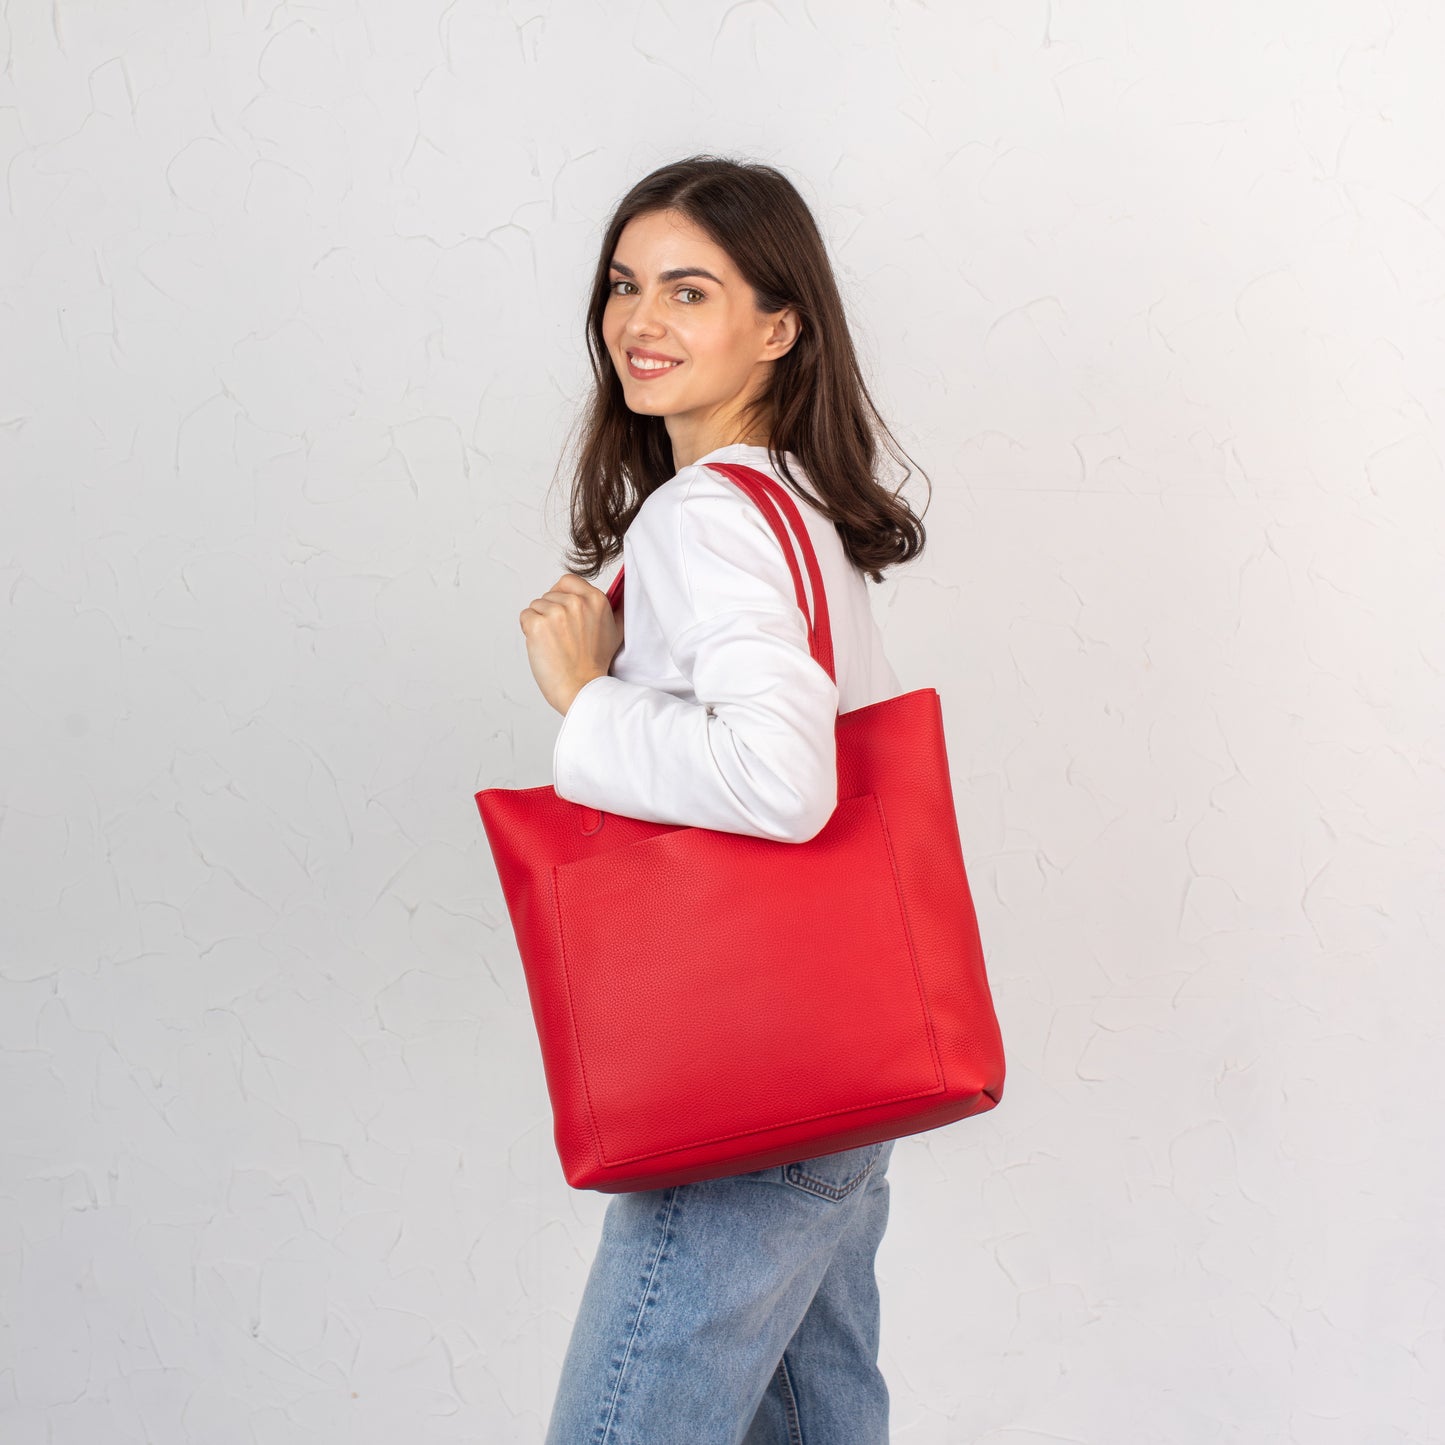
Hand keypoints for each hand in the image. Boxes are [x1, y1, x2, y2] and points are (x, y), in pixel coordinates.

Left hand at [519, 572, 624, 715]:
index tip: (564, 613)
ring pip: (536, 606)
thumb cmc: (595, 664)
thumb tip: (617, 594)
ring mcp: (556, 613)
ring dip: (540, 622)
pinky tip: (544, 646)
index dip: (562, 595)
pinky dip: (529, 630)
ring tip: (555, 643)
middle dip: (551, 613)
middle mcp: (577, 602)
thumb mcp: (616, 632)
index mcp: (596, 600)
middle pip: (549, 595)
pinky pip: (525, 616)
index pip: (568, 581)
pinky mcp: (537, 625)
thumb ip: (614, 609)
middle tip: (563, 636)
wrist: (581, 688)